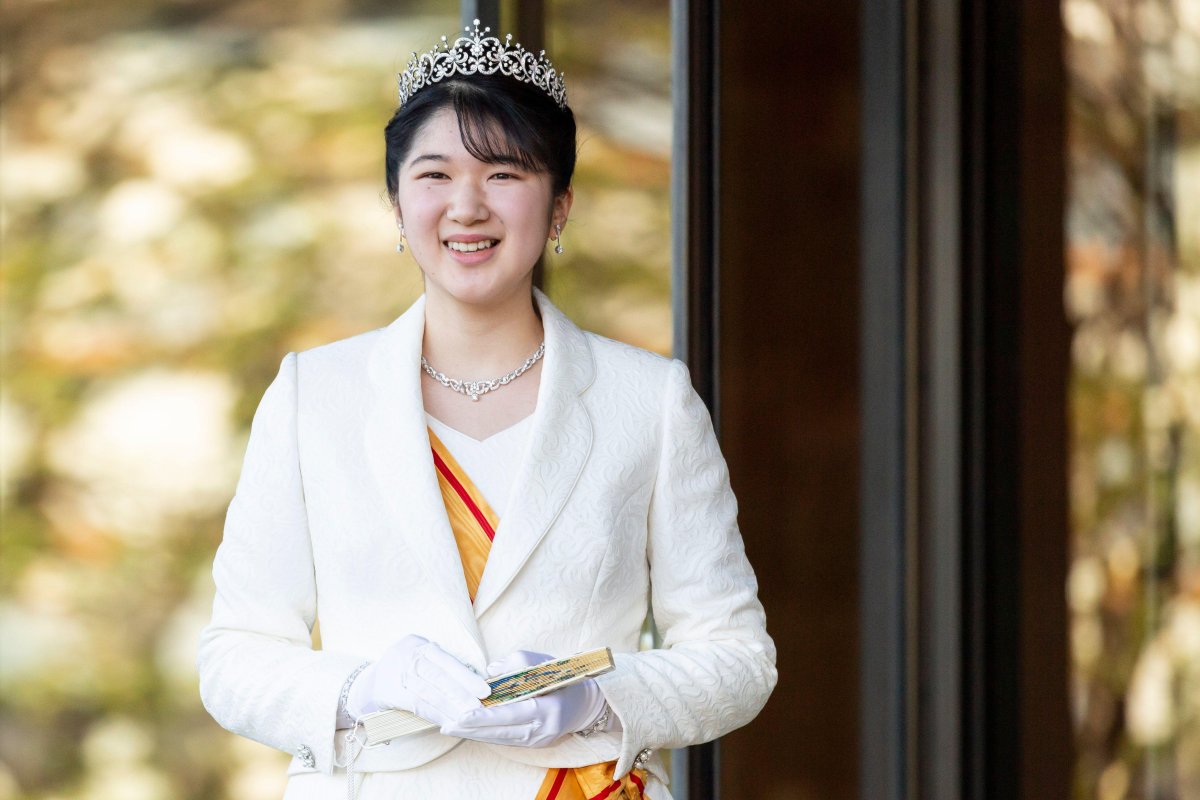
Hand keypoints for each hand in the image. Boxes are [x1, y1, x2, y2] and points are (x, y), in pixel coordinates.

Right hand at [345, 635, 489, 727]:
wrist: (367, 684)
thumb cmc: (405, 671)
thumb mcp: (420, 658)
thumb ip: (442, 666)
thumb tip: (475, 680)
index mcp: (418, 644)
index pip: (446, 660)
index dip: (466, 675)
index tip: (484, 689)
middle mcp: (407, 656)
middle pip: (438, 676)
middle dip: (461, 692)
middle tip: (479, 706)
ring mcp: (397, 674)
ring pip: (428, 692)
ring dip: (450, 707)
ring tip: (467, 717)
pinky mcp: (389, 693)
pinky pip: (416, 705)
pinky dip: (435, 714)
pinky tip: (448, 722)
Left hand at [440, 650, 607, 746]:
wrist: (586, 703)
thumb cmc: (563, 678)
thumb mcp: (544, 663)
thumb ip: (518, 662)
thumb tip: (491, 670)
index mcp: (548, 708)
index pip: (511, 714)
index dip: (486, 716)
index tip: (463, 714)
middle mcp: (543, 729)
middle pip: (501, 732)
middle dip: (472, 729)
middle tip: (447, 725)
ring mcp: (539, 740)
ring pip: (501, 739)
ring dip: (475, 734)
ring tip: (452, 728)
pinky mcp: (535, 745)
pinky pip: (507, 740)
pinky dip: (487, 735)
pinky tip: (469, 730)